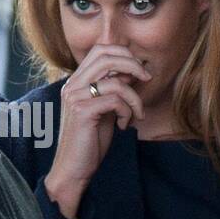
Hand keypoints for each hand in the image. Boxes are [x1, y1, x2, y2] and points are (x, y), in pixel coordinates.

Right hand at [43, 44, 150, 218]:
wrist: (74, 168)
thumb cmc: (91, 140)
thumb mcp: (107, 109)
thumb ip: (115, 89)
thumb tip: (135, 70)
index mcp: (77, 81)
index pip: (100, 50)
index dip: (124, 54)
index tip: (141, 70)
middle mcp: (72, 84)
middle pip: (106, 55)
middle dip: (133, 64)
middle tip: (147, 78)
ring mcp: (74, 96)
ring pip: (115, 80)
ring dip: (135, 98)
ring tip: (137, 115)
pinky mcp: (81, 111)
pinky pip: (115, 100)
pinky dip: (127, 112)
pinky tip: (123, 126)